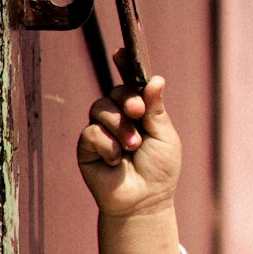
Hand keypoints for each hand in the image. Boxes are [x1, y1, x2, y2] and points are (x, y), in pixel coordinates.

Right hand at [76, 53, 180, 215]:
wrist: (146, 201)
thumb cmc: (160, 171)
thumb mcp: (165, 136)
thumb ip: (156, 108)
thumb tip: (155, 78)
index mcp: (140, 112)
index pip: (130, 83)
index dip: (125, 67)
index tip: (121, 53)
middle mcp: (119, 118)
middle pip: (115, 92)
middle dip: (127, 99)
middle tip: (137, 112)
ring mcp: (101, 131)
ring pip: (100, 107)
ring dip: (120, 127)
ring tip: (133, 147)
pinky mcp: (87, 148)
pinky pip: (91, 132)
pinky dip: (107, 145)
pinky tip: (116, 160)